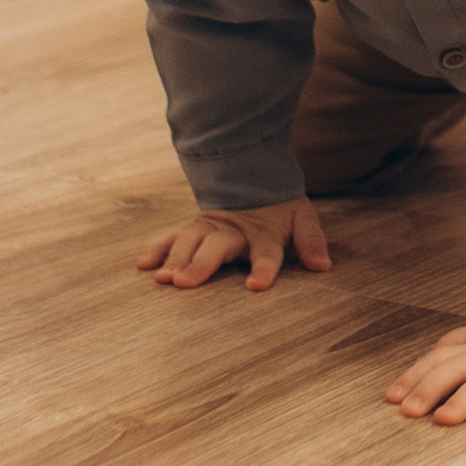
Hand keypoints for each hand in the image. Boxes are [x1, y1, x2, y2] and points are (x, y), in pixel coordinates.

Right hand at [136, 198, 332, 291]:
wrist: (252, 179)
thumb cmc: (279, 210)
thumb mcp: (302, 220)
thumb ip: (311, 242)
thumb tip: (322, 266)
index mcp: (264, 233)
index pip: (266, 252)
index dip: (263, 268)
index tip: (256, 286)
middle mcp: (233, 231)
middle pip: (216, 247)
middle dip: (200, 264)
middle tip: (184, 283)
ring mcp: (209, 228)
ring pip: (189, 242)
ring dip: (174, 259)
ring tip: (163, 279)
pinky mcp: (191, 228)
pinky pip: (170, 236)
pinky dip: (156, 248)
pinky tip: (143, 264)